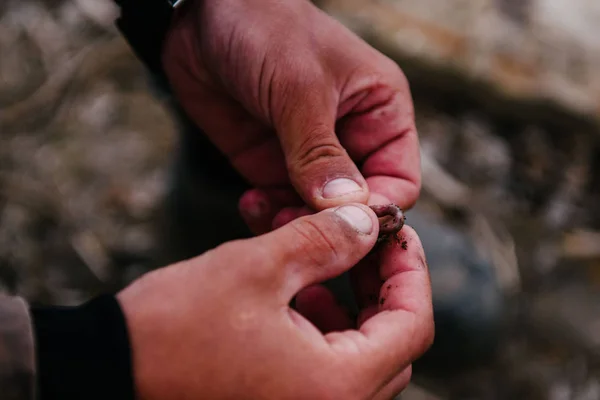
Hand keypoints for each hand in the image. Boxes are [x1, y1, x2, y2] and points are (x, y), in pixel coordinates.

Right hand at [117, 204, 432, 399]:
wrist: (108, 373)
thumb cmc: (176, 326)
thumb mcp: (257, 267)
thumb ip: (324, 240)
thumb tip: (369, 222)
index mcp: (337, 386)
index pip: (412, 324)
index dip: (410, 270)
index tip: (395, 233)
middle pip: (392, 342)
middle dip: (380, 284)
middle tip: (361, 240)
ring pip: (361, 356)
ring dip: (352, 305)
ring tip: (323, 266)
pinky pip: (328, 370)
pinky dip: (326, 329)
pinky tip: (299, 297)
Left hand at [162, 0, 419, 233]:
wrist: (200, 16)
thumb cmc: (265, 28)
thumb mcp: (299, 88)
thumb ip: (321, 153)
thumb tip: (348, 210)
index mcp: (379, 110)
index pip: (398, 180)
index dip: (380, 209)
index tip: (350, 228)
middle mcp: (350, 137)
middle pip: (358, 203)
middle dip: (333, 223)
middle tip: (303, 232)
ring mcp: (309, 154)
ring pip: (318, 212)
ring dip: (298, 224)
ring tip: (272, 218)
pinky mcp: (272, 163)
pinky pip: (280, 204)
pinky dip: (269, 214)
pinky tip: (251, 203)